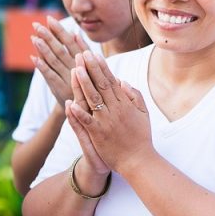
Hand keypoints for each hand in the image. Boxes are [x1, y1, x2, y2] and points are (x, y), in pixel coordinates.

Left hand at [31, 16, 88, 107]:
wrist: (86, 107)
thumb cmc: (87, 82)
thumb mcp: (89, 64)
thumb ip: (82, 48)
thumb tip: (74, 32)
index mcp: (83, 60)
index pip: (70, 42)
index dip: (59, 30)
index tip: (49, 19)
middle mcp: (76, 67)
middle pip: (60, 49)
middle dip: (48, 36)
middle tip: (36, 25)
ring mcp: (67, 78)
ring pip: (54, 61)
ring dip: (43, 49)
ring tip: (33, 37)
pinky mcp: (59, 88)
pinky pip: (50, 76)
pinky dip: (42, 66)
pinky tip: (33, 58)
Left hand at [68, 50, 152, 173]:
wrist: (139, 161)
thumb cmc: (141, 137)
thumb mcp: (143, 114)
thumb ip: (135, 96)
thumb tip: (123, 81)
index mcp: (125, 104)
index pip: (111, 81)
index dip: (101, 67)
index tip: (94, 55)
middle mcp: (116, 109)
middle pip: (101, 85)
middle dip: (91, 69)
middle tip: (82, 54)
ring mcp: (106, 121)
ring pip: (93, 98)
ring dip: (84, 83)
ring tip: (76, 69)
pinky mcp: (99, 134)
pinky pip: (87, 121)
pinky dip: (79, 112)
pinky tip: (70, 102)